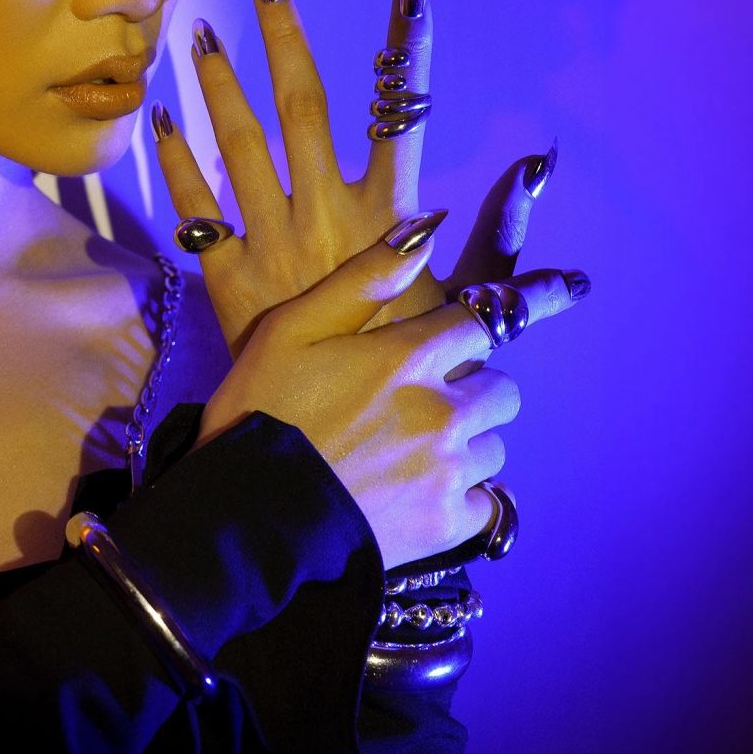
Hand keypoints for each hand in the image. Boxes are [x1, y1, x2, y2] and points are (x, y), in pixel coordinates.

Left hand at [152, 0, 558, 354]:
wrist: (338, 436)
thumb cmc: (409, 361)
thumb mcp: (467, 298)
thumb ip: (504, 232)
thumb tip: (542, 171)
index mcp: (386, 214)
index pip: (400, 111)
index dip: (408, 47)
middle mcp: (324, 213)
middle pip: (301, 103)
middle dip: (282, 34)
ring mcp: (271, 239)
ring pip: (238, 141)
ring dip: (218, 82)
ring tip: (199, 30)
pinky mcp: (228, 273)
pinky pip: (195, 204)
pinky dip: (175, 159)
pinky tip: (159, 118)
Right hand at [192, 218, 584, 569]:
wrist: (249, 514)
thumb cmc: (262, 409)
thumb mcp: (293, 327)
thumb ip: (364, 279)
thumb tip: (425, 229)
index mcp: (407, 355)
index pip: (480, 322)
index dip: (479, 322)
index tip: (504, 316)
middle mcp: (441, 408)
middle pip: (501, 389)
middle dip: (473, 390)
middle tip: (426, 402)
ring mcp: (449, 470)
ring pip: (494, 446)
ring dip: (468, 443)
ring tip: (416, 453)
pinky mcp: (448, 524)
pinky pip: (489, 504)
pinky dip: (466, 499)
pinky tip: (427, 496)